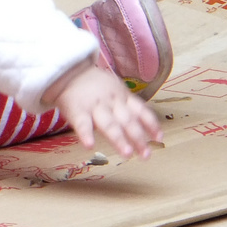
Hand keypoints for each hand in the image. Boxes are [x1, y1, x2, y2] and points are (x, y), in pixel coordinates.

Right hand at [47, 64, 162, 158]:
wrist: (67, 71)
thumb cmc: (93, 85)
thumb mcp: (114, 89)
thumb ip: (126, 105)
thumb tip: (143, 126)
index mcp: (122, 96)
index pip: (141, 110)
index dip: (151, 124)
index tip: (159, 138)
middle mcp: (112, 102)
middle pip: (128, 121)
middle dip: (138, 138)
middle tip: (146, 155)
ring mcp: (95, 106)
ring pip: (109, 124)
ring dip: (119, 139)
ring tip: (127, 154)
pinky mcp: (77, 110)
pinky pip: (82, 123)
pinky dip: (86, 135)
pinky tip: (89, 146)